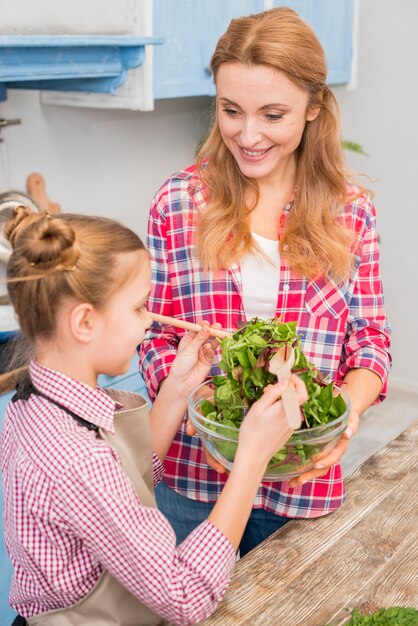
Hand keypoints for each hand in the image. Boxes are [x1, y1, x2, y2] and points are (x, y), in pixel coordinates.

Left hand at [168, 321, 220, 395]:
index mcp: (188, 340)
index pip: (197, 330)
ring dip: (215, 338)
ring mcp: (203, 353)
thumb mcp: (189, 349)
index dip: (202, 326)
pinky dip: (211, 349)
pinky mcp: (208, 360)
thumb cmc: (181, 365)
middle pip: (206, 335)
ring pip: (211, 343)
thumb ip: (199, 338)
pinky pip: (212, 352)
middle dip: (212, 330)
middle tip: (218, 326)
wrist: (183, 382)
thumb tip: (206, 327)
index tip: (207, 323)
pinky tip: (209, 348)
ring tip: (220, 333)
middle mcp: (196, 345)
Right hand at [187, 375, 307, 473]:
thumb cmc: (252, 432)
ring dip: (283, 398)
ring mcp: (292, 425)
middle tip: (270, 386)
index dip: (297, 381)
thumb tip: (285, 381)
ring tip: (266, 397)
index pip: (301, 392)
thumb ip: (273, 394)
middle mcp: (292, 417)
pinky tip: (269, 410)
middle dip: (286, 388)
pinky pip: (289, 414)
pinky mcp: (289, 430)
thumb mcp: (258, 408)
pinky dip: (282, 407)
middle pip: (297, 397)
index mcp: (286, 410)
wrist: (254, 456)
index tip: (286, 375)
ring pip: (292, 405)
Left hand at [288, 408, 359, 487]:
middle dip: (310, 475)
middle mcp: (333, 453)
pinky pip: (311, 464)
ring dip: (304, 477)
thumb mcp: (352, 419)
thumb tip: (347, 434)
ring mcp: (326, 455)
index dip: (325, 462)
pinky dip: (302, 471)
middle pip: (322, 468)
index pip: (333, 457)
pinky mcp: (318, 453)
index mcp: (341, 447)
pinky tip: (290, 475)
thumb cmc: (349, 416)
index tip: (316, 465)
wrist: (347, 415)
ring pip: (315, 469)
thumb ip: (351, 426)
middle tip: (297, 481)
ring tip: (291, 483)